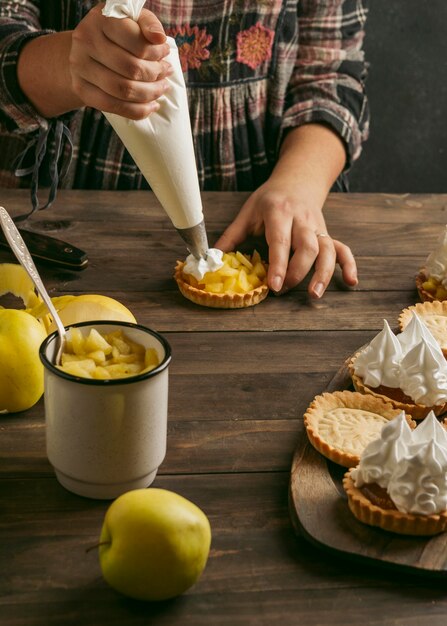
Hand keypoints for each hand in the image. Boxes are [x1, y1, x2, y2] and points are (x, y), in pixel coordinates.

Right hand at [69, 3, 171, 118]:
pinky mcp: (81, 89)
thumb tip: (159, 40)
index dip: (156, 52)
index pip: (136, 42)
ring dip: (149, 93)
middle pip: (131, 68)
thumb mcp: (132, 19)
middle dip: (155, 74)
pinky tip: (151, 106)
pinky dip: (137, 110)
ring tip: (161, 89)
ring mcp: (80, 66)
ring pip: (123, 90)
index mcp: (101, 19)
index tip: (165, 53)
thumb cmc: (116, 33)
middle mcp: (86, 41)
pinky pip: (112, 106)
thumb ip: (148, 24)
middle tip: (166, 73)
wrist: (86, 49)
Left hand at [214, 181, 357, 297]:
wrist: (296, 181)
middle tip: (283, 290)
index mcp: (279, 212)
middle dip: (298, 272)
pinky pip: (343, 249)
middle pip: (308, 246)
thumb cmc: (268, 200)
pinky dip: (349, 265)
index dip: (278, 265)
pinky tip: (351, 281)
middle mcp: (302, 219)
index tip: (274, 286)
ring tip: (315, 294)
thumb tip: (210, 261)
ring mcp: (318, 227)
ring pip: (328, 249)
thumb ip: (230, 237)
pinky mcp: (327, 234)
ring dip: (324, 273)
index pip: (281, 241)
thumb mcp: (246, 213)